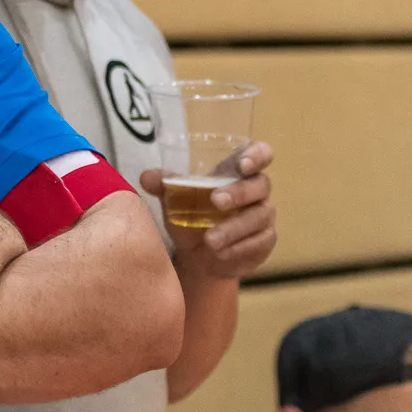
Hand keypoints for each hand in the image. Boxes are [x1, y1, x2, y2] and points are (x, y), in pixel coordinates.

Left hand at [140, 141, 276, 281]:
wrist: (198, 257)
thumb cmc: (191, 216)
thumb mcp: (175, 200)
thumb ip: (164, 185)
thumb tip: (146, 177)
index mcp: (236, 172)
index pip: (260, 154)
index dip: (257, 155)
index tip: (243, 164)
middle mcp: (255, 191)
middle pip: (261, 184)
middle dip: (239, 192)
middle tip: (215, 201)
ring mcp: (263, 216)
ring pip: (259, 216)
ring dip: (234, 227)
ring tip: (210, 240)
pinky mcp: (264, 241)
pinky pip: (259, 242)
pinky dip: (239, 247)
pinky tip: (221, 253)